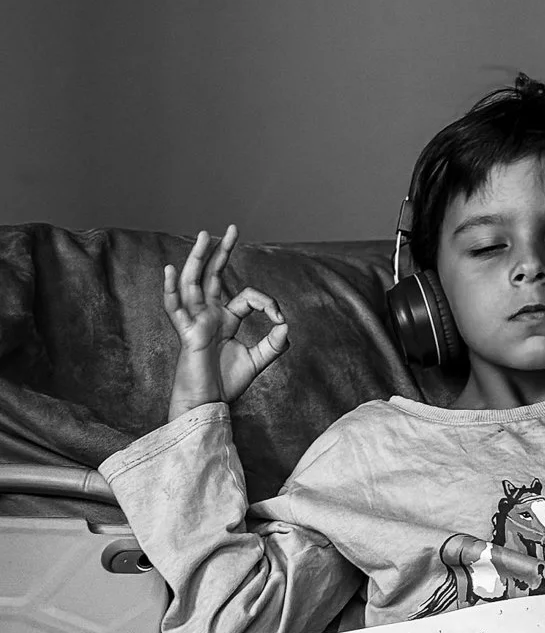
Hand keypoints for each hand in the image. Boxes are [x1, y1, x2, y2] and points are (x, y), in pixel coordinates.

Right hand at [164, 224, 288, 419]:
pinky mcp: (186, 333)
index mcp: (225, 318)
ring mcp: (195, 321)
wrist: (208, 404)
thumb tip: (286, 325)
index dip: (267, 302)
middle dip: (222, 251)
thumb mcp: (257, 361)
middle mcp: (208, 315)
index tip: (280, 317)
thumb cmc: (226, 384)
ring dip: (199, 258)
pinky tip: (170, 269)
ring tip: (205, 235)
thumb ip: (274, 344)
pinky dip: (171, 289)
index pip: (247, 296)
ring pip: (193, 282)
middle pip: (213, 275)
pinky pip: (175, 308)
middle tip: (233, 228)